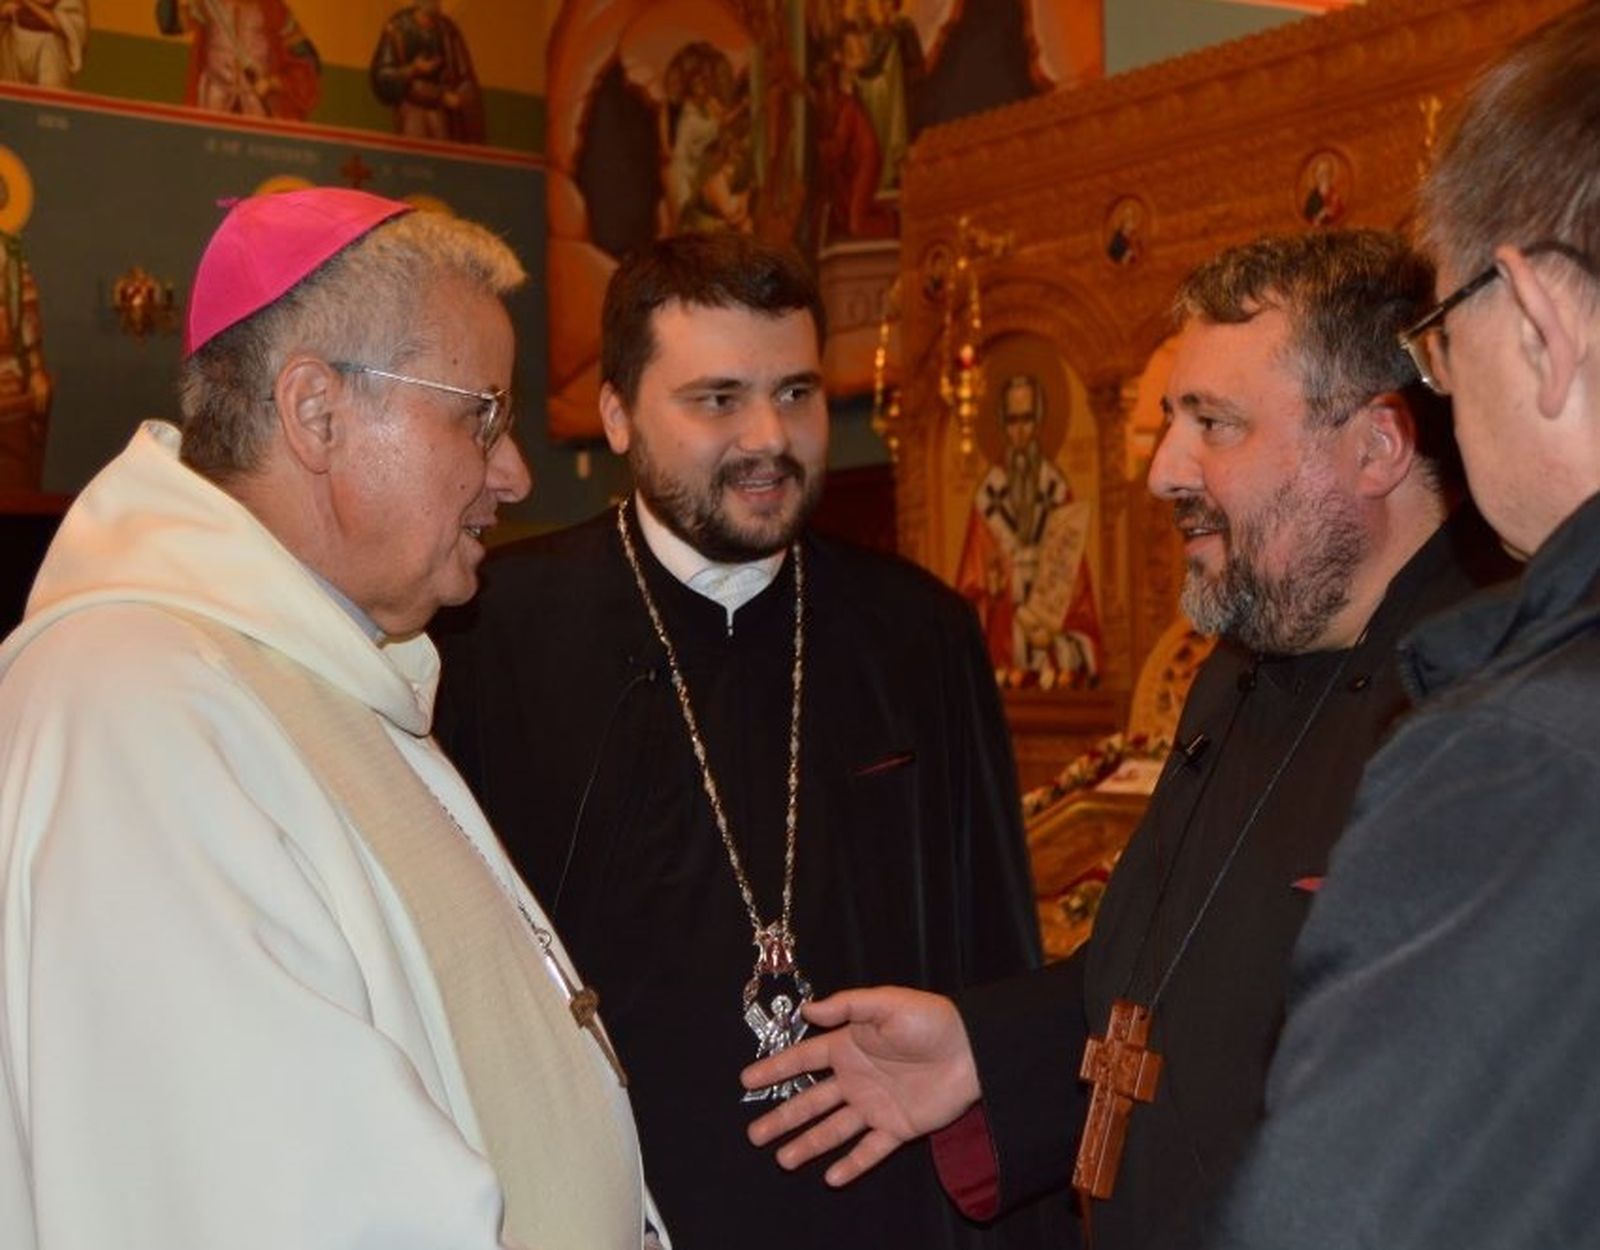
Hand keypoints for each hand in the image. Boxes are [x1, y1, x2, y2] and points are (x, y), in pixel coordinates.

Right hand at [741, 987, 979, 1185]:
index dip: (775, 1069)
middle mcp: (856, 1078)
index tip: (747, 1080)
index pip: (803, 1061)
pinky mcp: (899, 1126)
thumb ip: (847, 1006)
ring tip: (782, 1159)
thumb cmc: (930, 1020)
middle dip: (782, 1117)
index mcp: (849, 1046)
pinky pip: (871, 1150)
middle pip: (811, 1101)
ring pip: (833, 1129)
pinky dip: (853, 1164)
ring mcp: (876, 1105)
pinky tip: (832, 1177)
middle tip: (754, 1134)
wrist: (974, 1049)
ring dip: (808, 1144)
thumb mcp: (886, 1003)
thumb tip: (809, 1009)